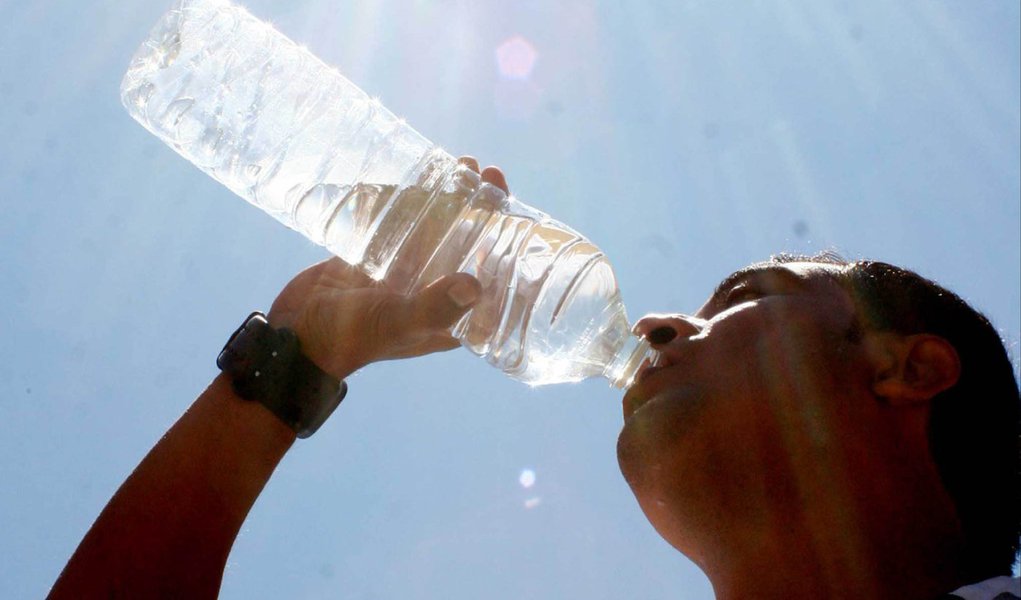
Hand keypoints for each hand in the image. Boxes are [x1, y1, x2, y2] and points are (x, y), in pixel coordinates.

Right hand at [267, 156, 508, 379]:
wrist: (294, 334)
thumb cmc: (350, 338)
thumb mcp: (396, 322)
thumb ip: (433, 307)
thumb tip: (475, 284)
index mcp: (450, 315)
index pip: (490, 273)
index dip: (506, 240)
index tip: (511, 206)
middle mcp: (433, 292)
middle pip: (467, 242)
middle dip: (480, 206)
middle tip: (483, 170)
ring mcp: (404, 273)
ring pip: (436, 228)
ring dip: (450, 196)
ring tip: (460, 164)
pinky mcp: (376, 258)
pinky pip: (401, 224)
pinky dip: (410, 200)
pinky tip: (420, 173)